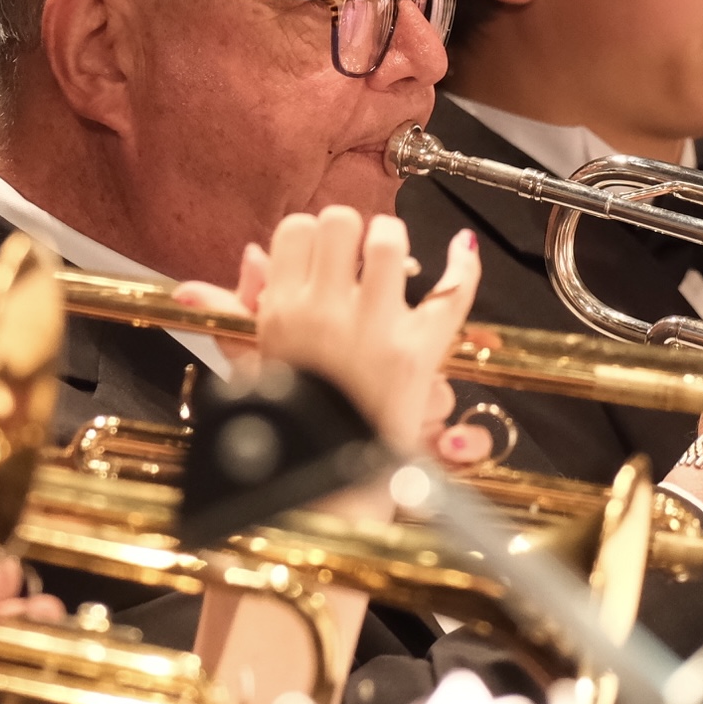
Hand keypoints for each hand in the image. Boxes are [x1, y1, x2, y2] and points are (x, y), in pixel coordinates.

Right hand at [178, 207, 481, 451]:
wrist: (330, 480)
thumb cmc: (294, 420)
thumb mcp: (255, 363)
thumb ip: (238, 307)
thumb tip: (248, 253)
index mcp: (281, 313)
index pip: (295, 230)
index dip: (312, 232)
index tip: (321, 250)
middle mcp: (324, 315)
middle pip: (339, 222)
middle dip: (351, 228)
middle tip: (357, 251)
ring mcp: (373, 331)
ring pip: (387, 242)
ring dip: (392, 238)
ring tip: (392, 255)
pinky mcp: (418, 352)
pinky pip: (451, 293)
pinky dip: (463, 265)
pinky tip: (460, 247)